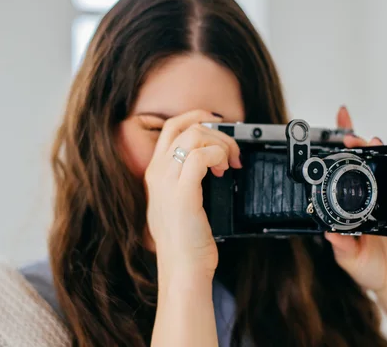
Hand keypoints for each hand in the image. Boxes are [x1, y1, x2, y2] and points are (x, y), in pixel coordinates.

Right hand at [144, 110, 241, 281]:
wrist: (183, 268)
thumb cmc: (184, 241)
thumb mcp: (177, 204)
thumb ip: (184, 181)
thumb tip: (208, 163)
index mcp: (155, 173)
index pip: (172, 127)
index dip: (197, 119)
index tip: (219, 126)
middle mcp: (157, 172)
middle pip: (183, 125)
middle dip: (214, 131)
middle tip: (232, 151)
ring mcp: (167, 181)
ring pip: (194, 136)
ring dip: (220, 143)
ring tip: (229, 163)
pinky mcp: (182, 192)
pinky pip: (201, 155)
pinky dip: (219, 155)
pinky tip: (224, 169)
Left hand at [325, 106, 386, 295]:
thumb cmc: (371, 267)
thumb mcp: (348, 258)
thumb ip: (340, 245)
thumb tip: (327, 231)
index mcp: (359, 203)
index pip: (351, 170)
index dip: (346, 149)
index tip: (338, 127)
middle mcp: (378, 198)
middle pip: (372, 164)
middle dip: (361, 144)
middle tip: (350, 136)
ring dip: (384, 154)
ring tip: (372, 143)